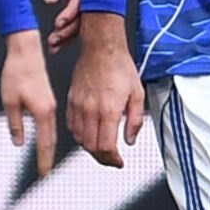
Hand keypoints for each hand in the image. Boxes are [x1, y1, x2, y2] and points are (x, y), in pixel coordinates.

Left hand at [0, 30, 58, 177]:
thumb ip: (15, 124)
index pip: (45, 143)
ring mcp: (50, 104)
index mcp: (42, 112)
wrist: (26, 51)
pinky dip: (48, 134)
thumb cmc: (16, 73)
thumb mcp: (9, 101)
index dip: (44, 159)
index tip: (43, 173)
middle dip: (47, 157)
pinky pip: (49, 122)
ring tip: (45, 160)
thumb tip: (18, 142)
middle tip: (44, 173)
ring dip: (48, 147)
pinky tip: (44, 139)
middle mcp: (49, 109)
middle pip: (51, 139)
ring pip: (51, 131)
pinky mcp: (47, 99)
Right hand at [65, 14, 145, 169]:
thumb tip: (130, 139)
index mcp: (109, 110)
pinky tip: (89, 132)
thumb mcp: (137, 94)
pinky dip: (80, 135)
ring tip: (102, 147)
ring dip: (91, 147)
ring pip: (80, 139)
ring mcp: (79, 106)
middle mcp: (91, 110)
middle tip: (112, 158)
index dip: (112, 159)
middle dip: (103, 158)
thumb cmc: (119, 66)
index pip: (105, 146)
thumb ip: (135, 120)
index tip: (118, 162)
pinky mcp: (71, 101)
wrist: (101, 48)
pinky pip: (72, 126)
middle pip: (91, 147)